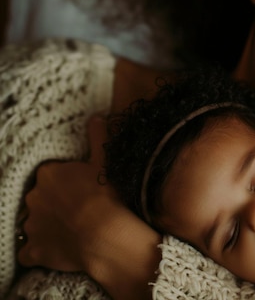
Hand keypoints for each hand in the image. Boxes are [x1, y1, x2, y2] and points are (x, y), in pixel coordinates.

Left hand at [18, 116, 112, 270]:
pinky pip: (30, 252)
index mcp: (49, 174)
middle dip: (54, 203)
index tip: (81, 188)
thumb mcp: (106, 163)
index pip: (51, 175)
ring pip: (35, 224)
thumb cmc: (108, 197)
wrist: (108, 235)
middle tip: (79, 209)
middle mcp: (33, 197)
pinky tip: (56, 251)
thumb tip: (97, 118)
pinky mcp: (34, 250)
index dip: (66, 182)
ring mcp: (32, 226)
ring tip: (73, 232)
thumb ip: (98, 139)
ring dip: (48, 227)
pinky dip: (39, 252)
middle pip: (40, 198)